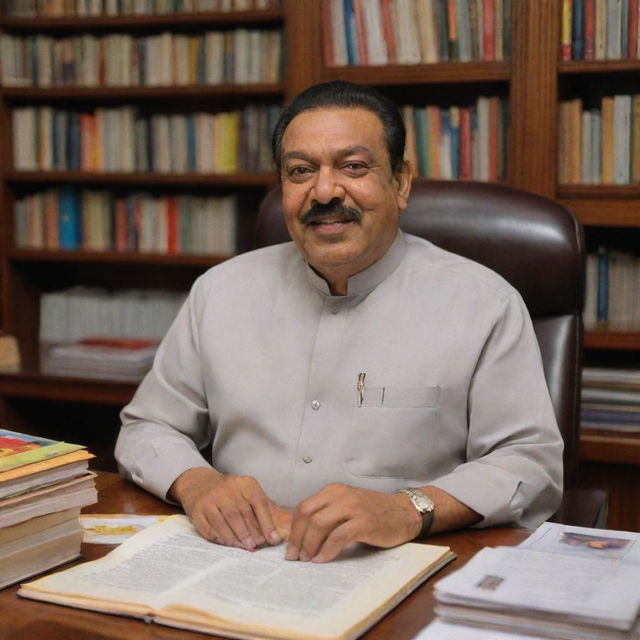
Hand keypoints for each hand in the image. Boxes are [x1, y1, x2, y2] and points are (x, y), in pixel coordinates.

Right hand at [169, 467, 291, 549]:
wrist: (201, 484)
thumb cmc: (232, 494)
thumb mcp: (251, 495)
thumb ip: (269, 511)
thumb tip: (291, 526)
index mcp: (245, 484)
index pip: (258, 502)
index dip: (267, 523)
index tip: (273, 539)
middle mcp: (227, 489)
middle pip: (241, 513)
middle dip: (251, 532)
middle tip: (257, 545)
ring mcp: (210, 499)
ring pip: (224, 521)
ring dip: (236, 537)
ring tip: (245, 547)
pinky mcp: (197, 510)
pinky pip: (209, 528)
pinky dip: (219, 538)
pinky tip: (227, 543)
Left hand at [285, 483, 420, 562]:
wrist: (403, 512)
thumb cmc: (373, 513)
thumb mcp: (346, 507)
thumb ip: (327, 514)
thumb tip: (301, 536)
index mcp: (333, 491)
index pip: (303, 507)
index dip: (293, 529)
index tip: (290, 548)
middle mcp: (340, 495)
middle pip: (307, 514)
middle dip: (297, 538)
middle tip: (295, 557)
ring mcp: (352, 507)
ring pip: (320, 524)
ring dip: (309, 544)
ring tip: (308, 559)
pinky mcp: (364, 522)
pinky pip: (338, 536)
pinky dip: (327, 550)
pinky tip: (323, 559)